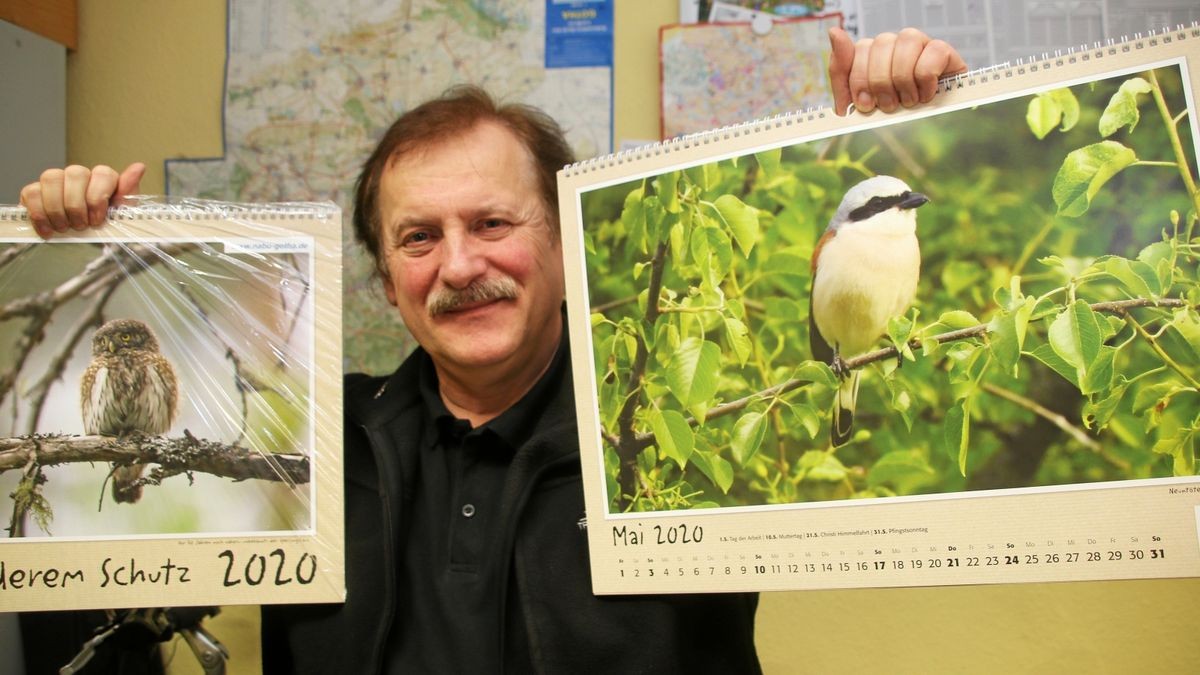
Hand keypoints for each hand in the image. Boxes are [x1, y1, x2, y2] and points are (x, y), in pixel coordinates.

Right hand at [18, 163, 145, 237]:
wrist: (82, 244)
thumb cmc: (104, 228)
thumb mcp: (121, 216)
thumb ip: (128, 193)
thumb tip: (139, 167)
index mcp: (104, 179)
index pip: (102, 173)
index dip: (98, 197)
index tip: (97, 220)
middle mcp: (79, 175)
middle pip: (75, 173)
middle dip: (76, 205)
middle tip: (81, 226)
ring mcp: (56, 180)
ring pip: (51, 178)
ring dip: (57, 208)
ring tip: (64, 228)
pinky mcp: (35, 191)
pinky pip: (31, 192)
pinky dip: (38, 213)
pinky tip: (48, 230)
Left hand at [828, 27, 966, 115]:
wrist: (929, 129)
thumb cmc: (892, 115)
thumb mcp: (858, 101)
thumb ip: (841, 70)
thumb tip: (834, 32)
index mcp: (873, 53)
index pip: (859, 49)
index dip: (858, 78)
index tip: (863, 104)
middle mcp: (895, 44)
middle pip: (880, 43)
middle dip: (879, 82)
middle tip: (886, 106)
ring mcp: (920, 45)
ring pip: (906, 42)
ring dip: (903, 79)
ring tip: (907, 102)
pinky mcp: (943, 52)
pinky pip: (933, 52)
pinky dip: (926, 79)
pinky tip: (925, 95)